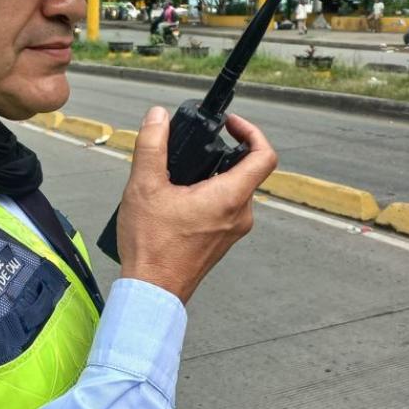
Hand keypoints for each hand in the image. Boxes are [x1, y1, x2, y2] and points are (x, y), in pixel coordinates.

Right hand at [117, 107, 277, 304]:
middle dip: (222, 151)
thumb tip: (157, 117)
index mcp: (230, 197)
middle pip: (246, 170)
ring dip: (212, 174)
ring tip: (179, 173)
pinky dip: (208, 194)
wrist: (152, 292)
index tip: (229, 124)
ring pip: (233, 190)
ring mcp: (232, 231)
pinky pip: (224, 208)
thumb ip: (152, 145)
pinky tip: (177, 198)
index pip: (264, 156)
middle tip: (195, 144)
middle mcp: (239, 215)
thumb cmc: (152, 246)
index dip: (252, 132)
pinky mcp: (221, 241)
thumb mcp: (144, 186)